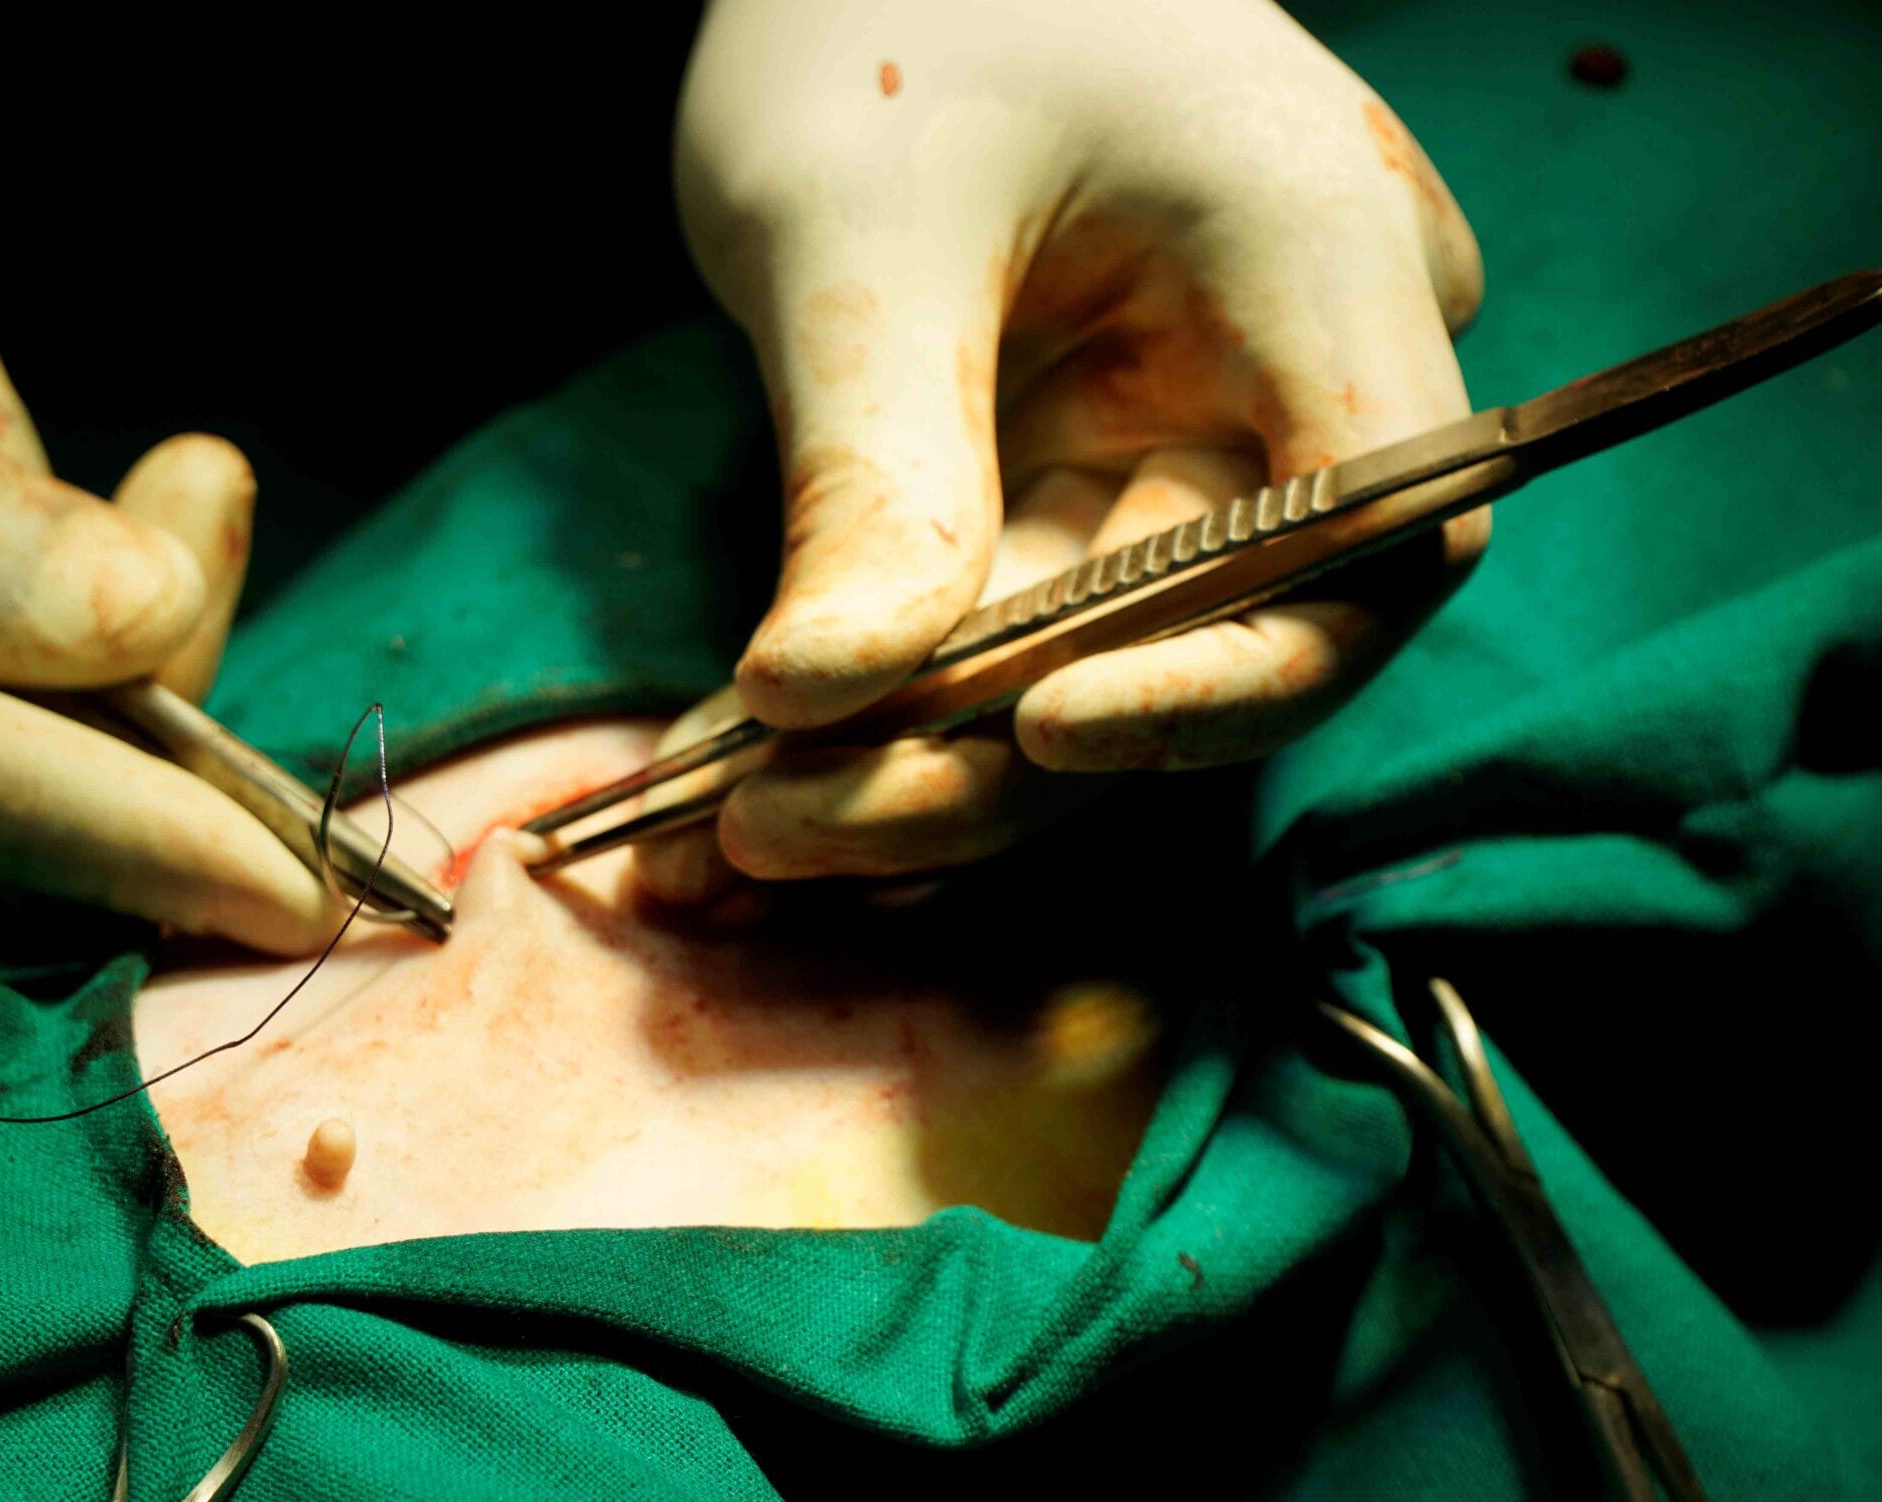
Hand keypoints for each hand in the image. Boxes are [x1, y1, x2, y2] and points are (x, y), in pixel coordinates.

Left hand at [642, 0, 1488, 897]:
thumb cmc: (882, 3)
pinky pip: (1004, 615)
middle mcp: (1288, 363)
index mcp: (1316, 252)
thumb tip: (823, 708)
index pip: (1369, 538)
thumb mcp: (855, 230)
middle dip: (986, 763)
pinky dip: (879, 693)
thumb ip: (871, 470)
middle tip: (776, 834)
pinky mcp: (1081, 463)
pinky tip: (738, 765)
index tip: (1037, 739)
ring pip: (1082, 654)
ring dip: (907, 758)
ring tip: (718, 830)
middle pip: (1196, 640)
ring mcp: (1186, 421)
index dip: (1228, 677)